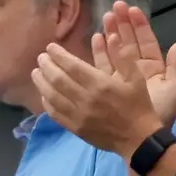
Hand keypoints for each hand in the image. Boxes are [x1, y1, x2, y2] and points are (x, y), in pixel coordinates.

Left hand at [32, 16, 166, 158]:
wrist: (139, 139)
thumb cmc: (139, 105)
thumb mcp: (137, 77)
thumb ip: (123, 56)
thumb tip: (110, 36)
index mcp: (100, 84)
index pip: (72, 66)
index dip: (59, 55)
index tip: (50, 47)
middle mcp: (86, 99)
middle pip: (58, 80)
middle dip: (47, 66)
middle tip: (41, 57)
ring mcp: (78, 115)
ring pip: (52, 96)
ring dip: (41, 83)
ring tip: (36, 73)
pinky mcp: (75, 128)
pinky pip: (55, 114)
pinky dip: (46, 103)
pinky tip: (44, 95)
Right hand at [103, 3, 175, 125]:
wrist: (144, 137)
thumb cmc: (160, 113)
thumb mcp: (174, 89)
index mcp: (154, 69)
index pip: (146, 42)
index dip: (140, 25)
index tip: (132, 9)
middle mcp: (137, 70)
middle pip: (129, 42)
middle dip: (122, 24)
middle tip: (114, 7)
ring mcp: (122, 77)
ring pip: (116, 51)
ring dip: (110, 33)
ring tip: (104, 17)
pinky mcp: (110, 85)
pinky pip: (104, 65)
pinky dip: (100, 52)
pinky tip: (95, 39)